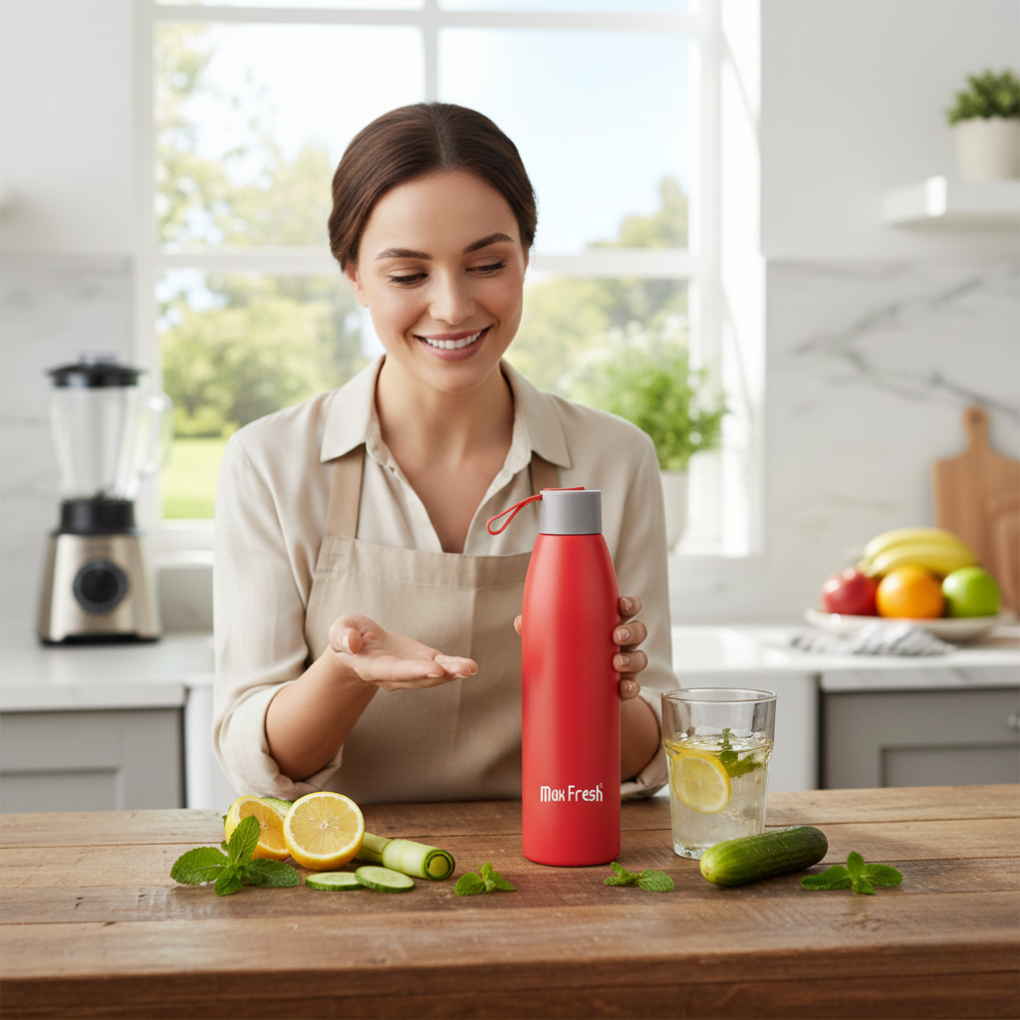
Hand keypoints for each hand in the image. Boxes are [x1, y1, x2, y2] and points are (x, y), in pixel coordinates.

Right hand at [328, 614, 476, 692]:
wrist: (359, 647)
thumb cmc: (348, 636)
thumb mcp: (339, 630)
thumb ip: (342, 636)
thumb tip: (351, 643)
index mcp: (372, 667)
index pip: (393, 671)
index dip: (413, 670)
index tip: (433, 667)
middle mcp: (394, 675)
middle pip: (418, 678)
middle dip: (440, 675)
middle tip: (462, 670)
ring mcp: (410, 671)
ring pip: (432, 676)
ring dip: (452, 673)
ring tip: (470, 668)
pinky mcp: (422, 662)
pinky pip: (440, 667)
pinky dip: (454, 666)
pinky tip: (470, 666)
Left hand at [513, 593, 647, 701]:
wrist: (579, 693)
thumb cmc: (569, 654)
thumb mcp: (558, 641)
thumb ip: (542, 631)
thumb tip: (520, 622)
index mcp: (608, 623)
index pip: (627, 608)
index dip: (630, 604)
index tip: (622, 606)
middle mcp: (622, 642)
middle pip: (639, 630)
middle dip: (631, 631)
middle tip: (616, 636)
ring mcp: (627, 664)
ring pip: (641, 657)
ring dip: (632, 659)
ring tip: (617, 663)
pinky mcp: (625, 687)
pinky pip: (635, 686)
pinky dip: (631, 687)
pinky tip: (623, 689)